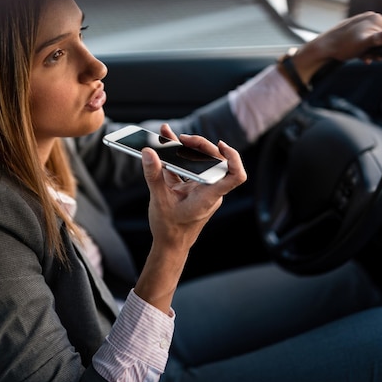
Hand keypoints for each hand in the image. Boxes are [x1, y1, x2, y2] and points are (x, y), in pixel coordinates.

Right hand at [133, 123, 246, 312]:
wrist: (170, 245)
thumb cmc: (169, 228)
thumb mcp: (159, 200)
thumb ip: (153, 175)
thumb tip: (148, 151)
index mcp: (208, 197)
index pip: (234, 177)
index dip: (234, 158)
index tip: (221, 144)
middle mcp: (210, 191)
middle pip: (216, 161)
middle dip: (200, 145)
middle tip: (182, 138)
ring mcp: (203, 189)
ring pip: (203, 162)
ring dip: (189, 148)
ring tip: (170, 136)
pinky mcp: (193, 188)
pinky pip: (190, 168)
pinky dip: (179, 157)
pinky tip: (167, 144)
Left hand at [292, 11, 381, 83]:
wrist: (323, 47)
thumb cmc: (343, 46)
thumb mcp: (363, 44)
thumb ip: (378, 39)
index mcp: (376, 19)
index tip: (378, 55)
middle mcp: (371, 17)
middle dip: (379, 50)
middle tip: (369, 57)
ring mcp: (363, 22)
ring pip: (376, 40)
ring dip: (372, 51)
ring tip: (362, 56)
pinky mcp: (357, 28)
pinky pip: (368, 39)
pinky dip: (366, 48)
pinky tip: (360, 55)